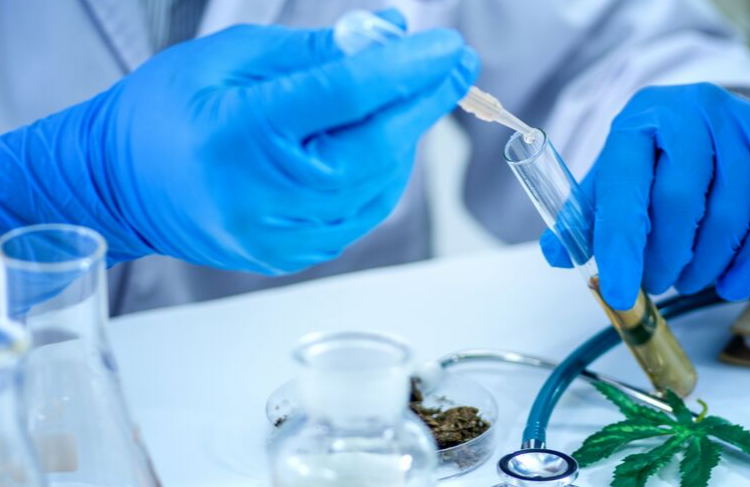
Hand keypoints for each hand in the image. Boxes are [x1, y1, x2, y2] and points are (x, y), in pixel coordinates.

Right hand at [0, 12, 478, 272]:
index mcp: (241, 134)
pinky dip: (381, 175)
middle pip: (375, 148)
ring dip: (405, 138)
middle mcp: (264, 195)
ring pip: (377, 186)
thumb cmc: (164, 112)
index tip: (447, 47)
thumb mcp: (227, 57)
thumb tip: (385, 34)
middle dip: (425, 103)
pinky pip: (359, 214)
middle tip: (457, 67)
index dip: (406, 68)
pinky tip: (382, 144)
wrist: (121, 187)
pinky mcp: (288, 256)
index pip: (345, 96)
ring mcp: (279, 235)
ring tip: (409, 98)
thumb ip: (313, 50)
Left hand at [541, 83, 749, 308]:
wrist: (714, 122)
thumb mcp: (614, 176)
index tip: (619, 293)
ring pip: (730, 210)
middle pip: (679, 200)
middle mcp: (691, 111)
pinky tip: (730, 282)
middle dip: (664, 258)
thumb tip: (556, 254)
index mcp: (637, 120)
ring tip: (686, 281)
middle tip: (655, 285)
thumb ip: (586, 214)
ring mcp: (743, 123)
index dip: (620, 246)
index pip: (623, 188)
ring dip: (706, 263)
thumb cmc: (656, 158)